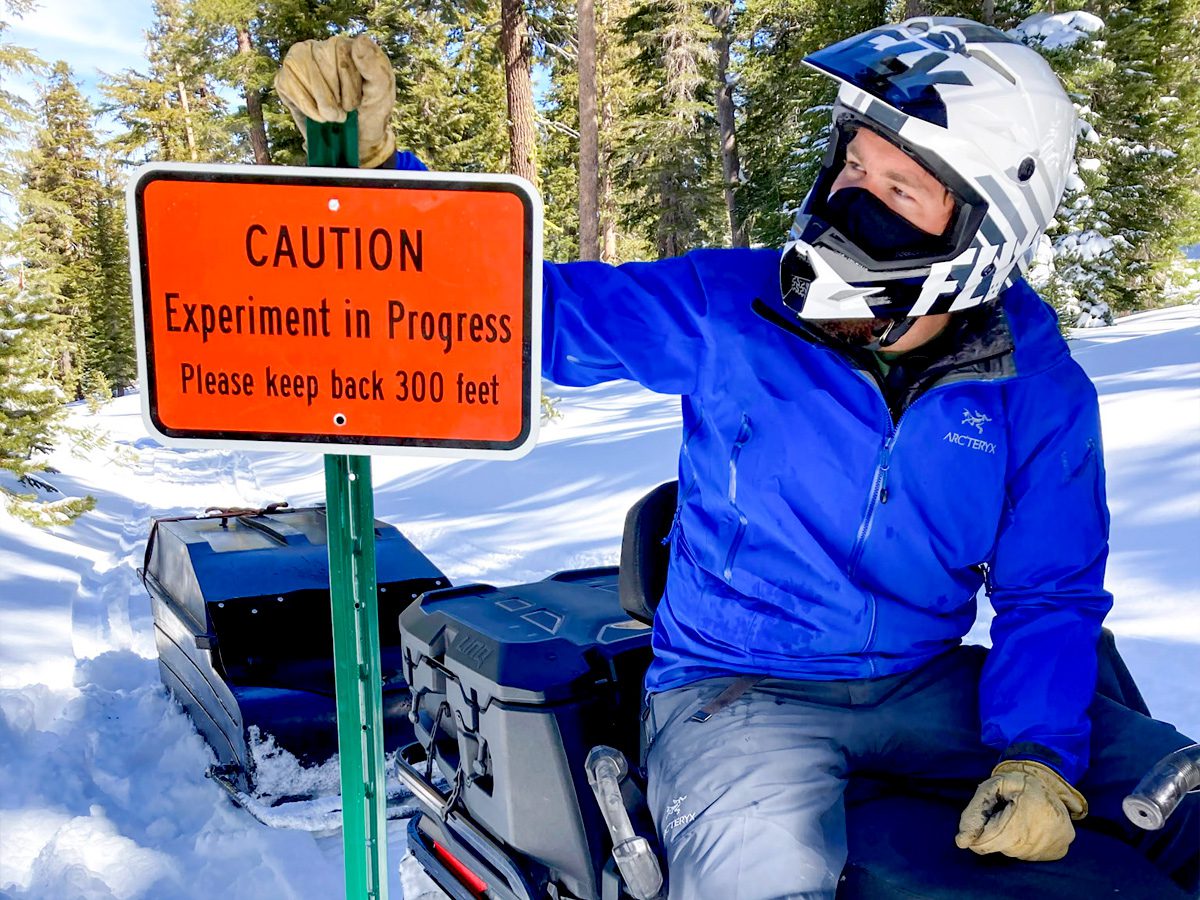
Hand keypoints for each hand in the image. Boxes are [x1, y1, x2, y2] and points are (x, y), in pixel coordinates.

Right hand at [274, 34, 395, 167]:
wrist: (356, 138)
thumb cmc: (371, 110)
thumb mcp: (382, 90)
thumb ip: (375, 65)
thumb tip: (361, 40)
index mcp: (344, 46)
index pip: (341, 55)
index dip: (349, 86)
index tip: (358, 101)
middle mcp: (319, 47)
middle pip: (321, 66)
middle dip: (336, 97)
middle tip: (345, 110)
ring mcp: (299, 61)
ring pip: (306, 77)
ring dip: (323, 104)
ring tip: (333, 113)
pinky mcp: (285, 78)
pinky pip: (289, 87)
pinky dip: (308, 108)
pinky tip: (318, 114)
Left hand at [955, 759, 1087, 860]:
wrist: (1052, 779)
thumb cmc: (1017, 782)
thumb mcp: (994, 786)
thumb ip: (975, 811)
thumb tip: (961, 842)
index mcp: (1024, 818)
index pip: (989, 842)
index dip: (977, 834)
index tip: (977, 825)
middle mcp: (1041, 837)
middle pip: (1001, 847)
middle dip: (995, 833)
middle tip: (1004, 813)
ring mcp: (1053, 846)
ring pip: (1014, 852)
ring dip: (1009, 838)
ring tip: (1018, 818)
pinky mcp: (1059, 851)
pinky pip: (1029, 854)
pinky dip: (1023, 843)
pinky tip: (1029, 826)